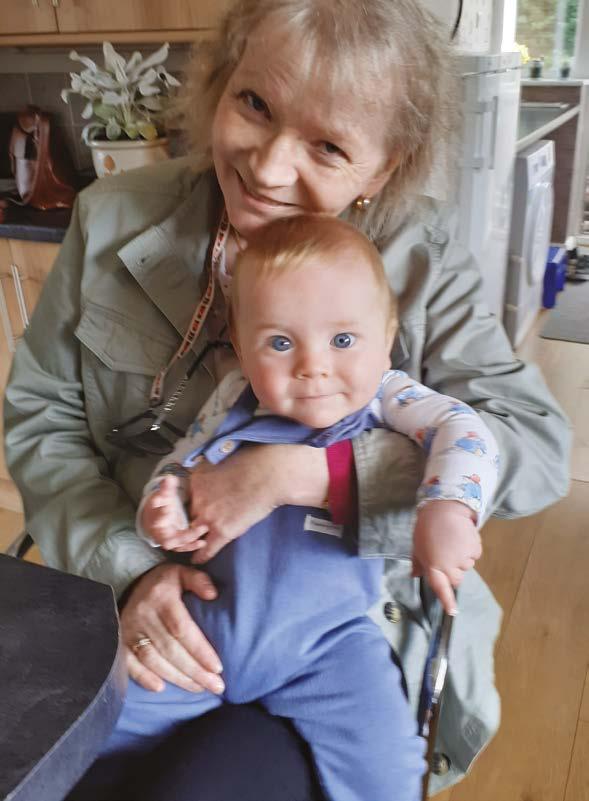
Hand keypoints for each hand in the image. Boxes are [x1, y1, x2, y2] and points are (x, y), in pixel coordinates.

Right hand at [120, 563, 224, 693]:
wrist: (132, 584)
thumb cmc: (165, 583)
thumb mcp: (182, 573)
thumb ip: (199, 580)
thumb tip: (212, 595)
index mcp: (162, 597)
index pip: (182, 628)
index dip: (200, 650)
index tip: (218, 667)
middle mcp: (143, 615)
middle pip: (170, 649)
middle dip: (195, 671)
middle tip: (216, 686)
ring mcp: (129, 629)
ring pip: (153, 660)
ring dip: (177, 678)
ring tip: (198, 688)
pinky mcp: (119, 641)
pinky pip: (129, 663)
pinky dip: (144, 677)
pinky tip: (160, 688)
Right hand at [141, 476, 196, 549]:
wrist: (153, 518)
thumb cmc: (160, 505)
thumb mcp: (162, 495)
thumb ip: (166, 487)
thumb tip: (169, 477)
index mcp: (155, 518)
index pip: (158, 517)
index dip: (164, 514)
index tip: (172, 509)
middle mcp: (160, 532)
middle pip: (168, 538)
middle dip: (183, 536)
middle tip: (199, 529)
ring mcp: (167, 539)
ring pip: (177, 545)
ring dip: (190, 543)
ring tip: (203, 541)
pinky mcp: (175, 543)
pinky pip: (183, 547)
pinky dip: (192, 546)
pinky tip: (203, 543)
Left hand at [188, 443, 327, 563]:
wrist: (269, 474)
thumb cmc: (251, 462)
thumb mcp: (220, 459)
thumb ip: (209, 469)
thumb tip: (209, 471)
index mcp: (196, 482)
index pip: (187, 498)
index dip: (192, 505)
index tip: (194, 509)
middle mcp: (198, 500)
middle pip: (188, 516)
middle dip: (189, 522)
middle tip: (191, 528)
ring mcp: (209, 517)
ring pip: (192, 535)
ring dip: (189, 543)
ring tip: (185, 549)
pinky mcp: (223, 531)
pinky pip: (208, 548)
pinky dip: (201, 556)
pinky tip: (197, 561)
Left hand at [412, 500, 481, 614]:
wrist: (443, 507)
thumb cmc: (427, 526)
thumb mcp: (417, 545)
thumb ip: (418, 562)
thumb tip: (414, 575)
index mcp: (433, 565)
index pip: (441, 588)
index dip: (447, 601)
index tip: (453, 612)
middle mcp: (449, 565)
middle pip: (456, 578)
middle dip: (453, 569)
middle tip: (445, 552)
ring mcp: (463, 558)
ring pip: (466, 565)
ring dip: (461, 557)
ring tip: (452, 540)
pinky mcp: (475, 549)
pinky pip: (475, 554)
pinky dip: (470, 548)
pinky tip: (462, 536)